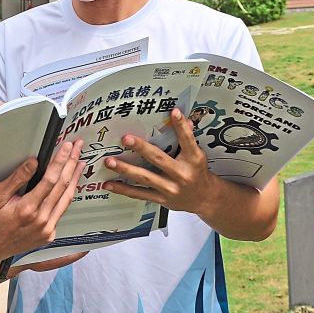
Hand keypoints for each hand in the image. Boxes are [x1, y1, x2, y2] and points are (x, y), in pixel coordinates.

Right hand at [0, 140, 82, 281]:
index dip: (61, 160)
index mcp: (28, 209)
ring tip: (79, 163)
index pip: (51, 178)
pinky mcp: (47, 235)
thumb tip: (33, 162)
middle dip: (71, 164)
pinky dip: (67, 195)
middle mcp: (41, 221)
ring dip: (74, 178)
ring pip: (66, 199)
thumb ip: (17, 178)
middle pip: (62, 186)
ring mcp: (46, 230)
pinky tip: (69, 185)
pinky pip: (61, 211)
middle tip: (77, 148)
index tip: (66, 147)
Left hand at [102, 109, 217, 215]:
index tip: (174, 112)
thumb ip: (187, 138)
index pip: (187, 140)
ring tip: (109, 162)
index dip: (181, 126)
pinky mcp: (161, 199)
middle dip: (141, 148)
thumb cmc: (198, 172)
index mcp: (193, 160)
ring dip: (125, 169)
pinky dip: (123, 189)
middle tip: (125, 138)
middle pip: (159, 159)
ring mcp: (170, 188)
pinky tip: (109, 184)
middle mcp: (181, 174)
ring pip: (145, 178)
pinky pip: (139, 194)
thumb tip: (180, 117)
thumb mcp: (197, 154)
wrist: (204, 199)